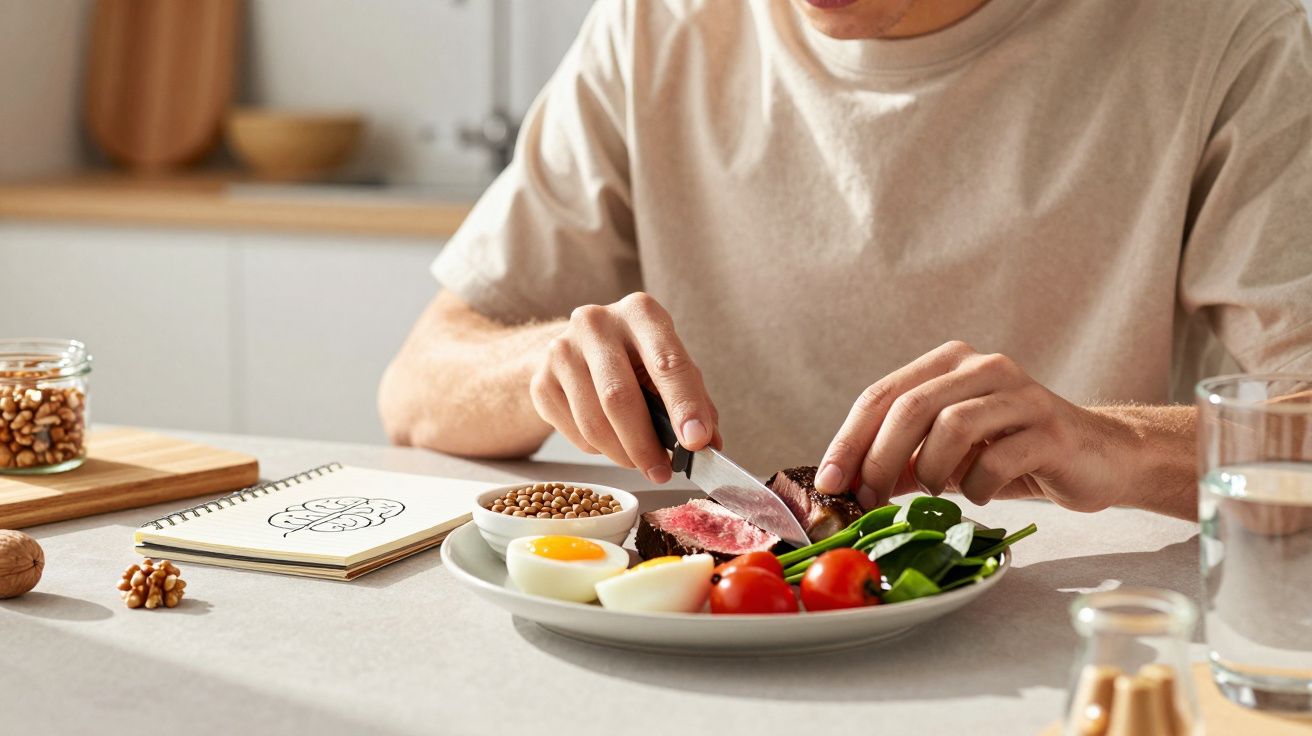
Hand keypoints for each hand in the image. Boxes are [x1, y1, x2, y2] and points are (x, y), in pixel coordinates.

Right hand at [529, 292, 719, 482]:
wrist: (578, 348)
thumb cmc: (635, 359)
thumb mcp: (668, 365)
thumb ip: (692, 400)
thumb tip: (708, 445)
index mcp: (640, 312)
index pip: (667, 362)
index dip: (684, 406)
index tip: (696, 442)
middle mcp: (596, 323)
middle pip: (619, 396)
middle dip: (645, 443)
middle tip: (662, 470)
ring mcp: (561, 350)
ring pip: (593, 421)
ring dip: (621, 454)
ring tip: (640, 462)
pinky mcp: (541, 380)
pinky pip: (573, 431)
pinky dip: (597, 449)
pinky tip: (609, 442)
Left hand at [814, 341, 1137, 511]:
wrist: (1098, 457)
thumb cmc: (1011, 455)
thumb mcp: (945, 457)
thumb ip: (899, 462)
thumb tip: (845, 486)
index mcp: (949, 364)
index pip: (881, 395)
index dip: (849, 440)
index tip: (829, 482)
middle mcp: (984, 367)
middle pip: (911, 407)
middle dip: (879, 460)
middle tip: (869, 500)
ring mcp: (1020, 394)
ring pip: (952, 426)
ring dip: (929, 471)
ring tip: (933, 492)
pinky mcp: (1050, 428)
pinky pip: (997, 458)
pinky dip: (975, 486)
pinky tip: (978, 495)